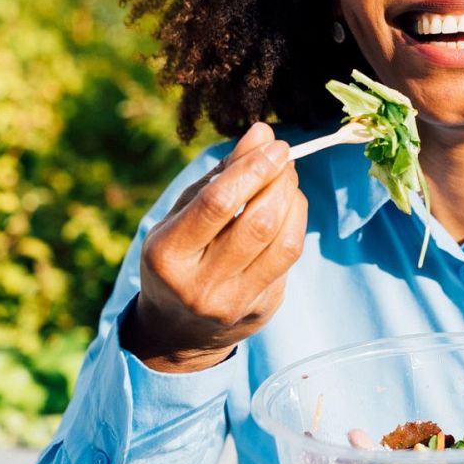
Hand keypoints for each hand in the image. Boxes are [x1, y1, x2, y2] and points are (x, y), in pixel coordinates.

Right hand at [120, 122, 307, 373]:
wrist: (179, 331)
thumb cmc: (179, 258)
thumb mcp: (181, 216)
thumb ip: (220, 176)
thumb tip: (262, 133)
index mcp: (168, 255)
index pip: (218, 204)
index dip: (252, 169)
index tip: (274, 144)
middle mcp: (200, 285)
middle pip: (257, 223)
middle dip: (278, 181)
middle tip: (283, 156)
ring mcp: (234, 302)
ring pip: (283, 243)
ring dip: (293, 200)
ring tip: (287, 179)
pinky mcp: (262, 309)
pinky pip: (289, 259)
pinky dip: (295, 224)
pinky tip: (288, 208)